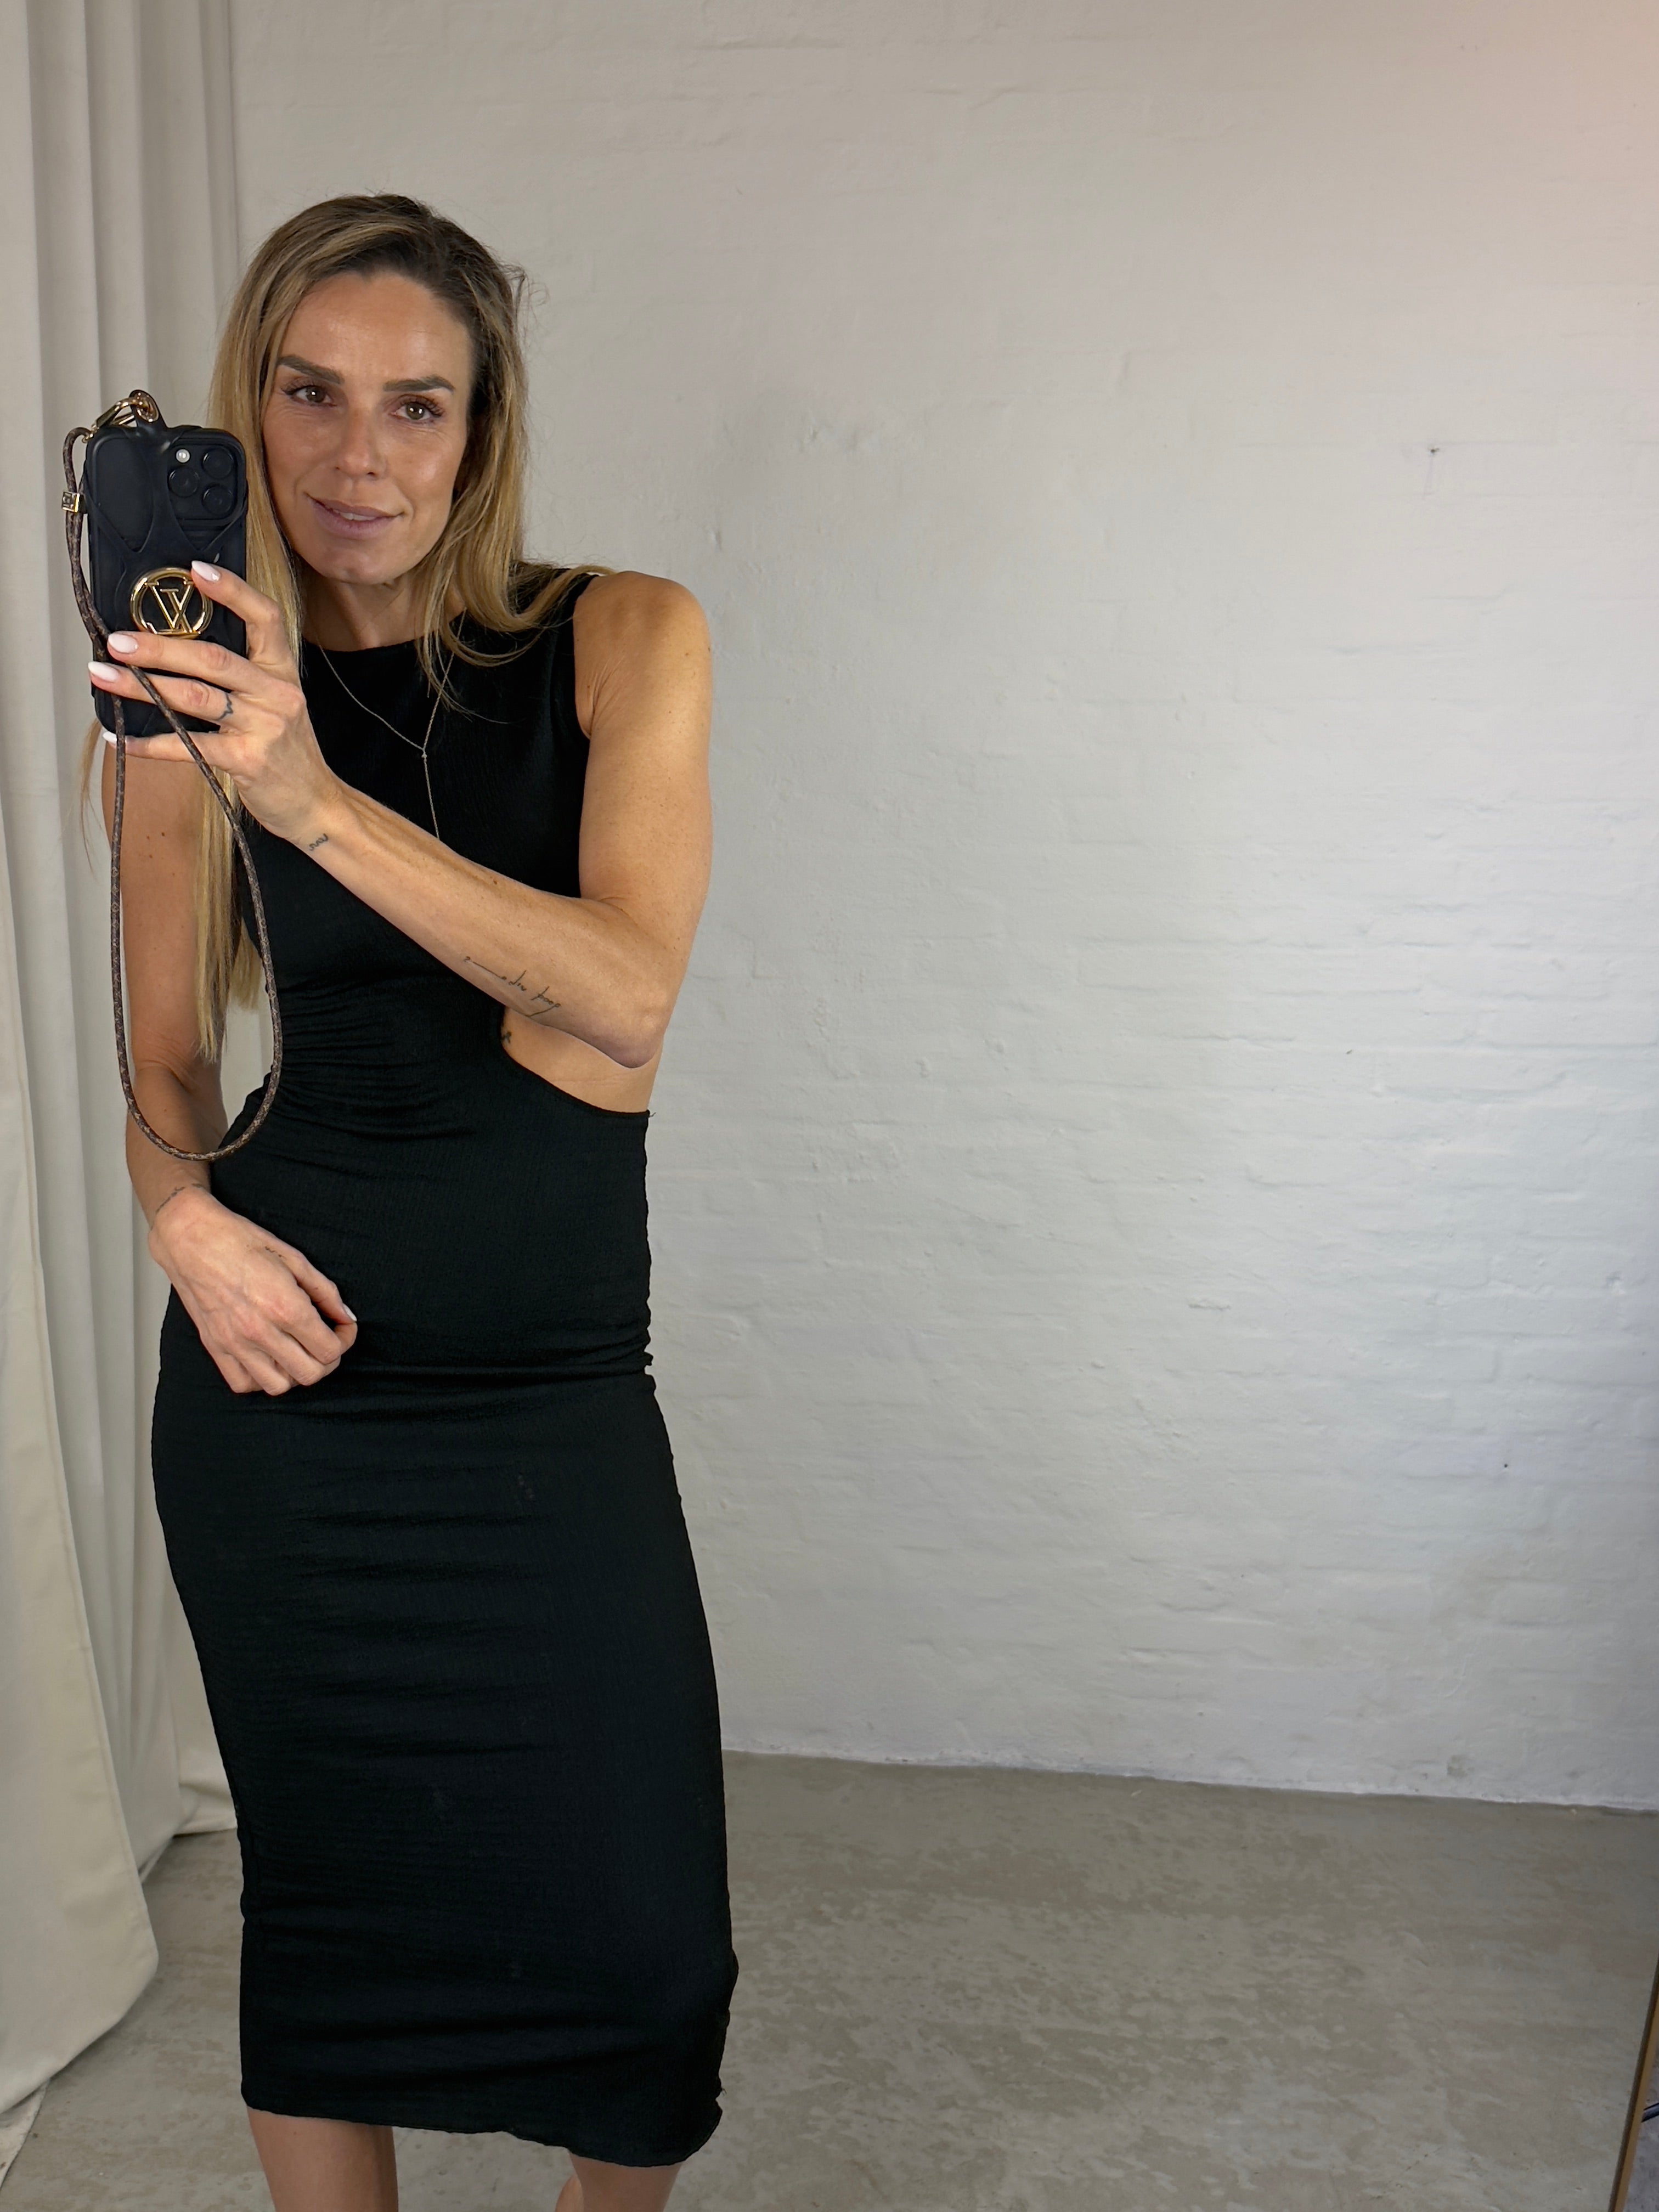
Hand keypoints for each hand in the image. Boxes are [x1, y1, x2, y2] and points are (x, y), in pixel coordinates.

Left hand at [89, 562, 339, 847]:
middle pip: (213, 658)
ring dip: (143, 686)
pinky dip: (150, 743)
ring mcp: (264, 727)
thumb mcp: (277, 704)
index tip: (195, 570)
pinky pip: (191, 746)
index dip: (232, 591)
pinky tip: (121, 738)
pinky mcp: (248, 761)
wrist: (316, 804)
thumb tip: (176, 651)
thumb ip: (241, 677)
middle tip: (118, 640)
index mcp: (282, 672)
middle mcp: (276, 694)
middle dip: (159, 646)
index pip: (264, 618)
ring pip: (195, 697)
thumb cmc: (286, 752)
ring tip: (105, 676)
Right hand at [150, 1187, 357, 1395]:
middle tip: (324, 1341)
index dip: (344, 1340)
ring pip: (278, 1386)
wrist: (191, 1239)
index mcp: (285, 1306)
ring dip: (294, 1372)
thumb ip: (324, 1292)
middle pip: (310, 1374)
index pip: (329, 1349)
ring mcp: (235, 1343)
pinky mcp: (215, 1347)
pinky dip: (260, 1378)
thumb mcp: (294, 1258)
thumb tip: (345, 1316)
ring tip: (296, 1350)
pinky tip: (267, 1358)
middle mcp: (260, 1331)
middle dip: (326, 1360)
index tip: (342, 1328)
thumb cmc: (239, 1241)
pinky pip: (243, 1384)